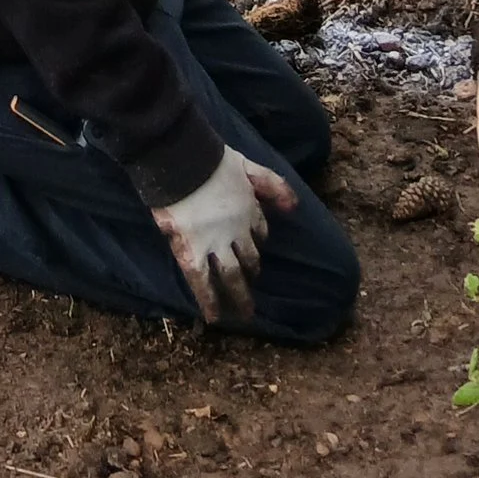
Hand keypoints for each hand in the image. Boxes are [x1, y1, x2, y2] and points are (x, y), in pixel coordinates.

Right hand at [150, 144, 294, 324]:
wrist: (183, 163)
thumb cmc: (212, 160)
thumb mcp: (249, 167)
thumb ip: (273, 185)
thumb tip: (295, 208)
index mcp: (248, 211)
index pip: (258, 232)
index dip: (255, 241)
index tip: (251, 248)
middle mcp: (236, 233)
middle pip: (249, 259)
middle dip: (251, 274)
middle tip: (252, 287)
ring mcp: (215, 245)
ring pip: (232, 276)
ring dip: (239, 296)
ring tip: (244, 315)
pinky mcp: (192, 252)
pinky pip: (202, 282)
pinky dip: (208, 301)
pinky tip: (213, 317)